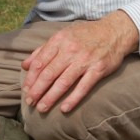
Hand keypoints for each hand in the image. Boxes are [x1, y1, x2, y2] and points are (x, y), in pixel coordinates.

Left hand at [21, 11, 138, 113]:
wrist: (114, 31)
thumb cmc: (85, 35)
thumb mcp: (63, 36)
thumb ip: (43, 50)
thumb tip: (24, 65)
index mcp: (59, 40)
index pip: (40, 62)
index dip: (31, 78)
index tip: (25, 90)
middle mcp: (71, 50)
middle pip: (49, 74)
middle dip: (37, 90)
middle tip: (30, 102)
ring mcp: (85, 60)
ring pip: (63, 82)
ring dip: (51, 97)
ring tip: (42, 108)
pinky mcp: (98, 69)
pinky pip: (83, 87)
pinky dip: (73, 99)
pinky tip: (64, 108)